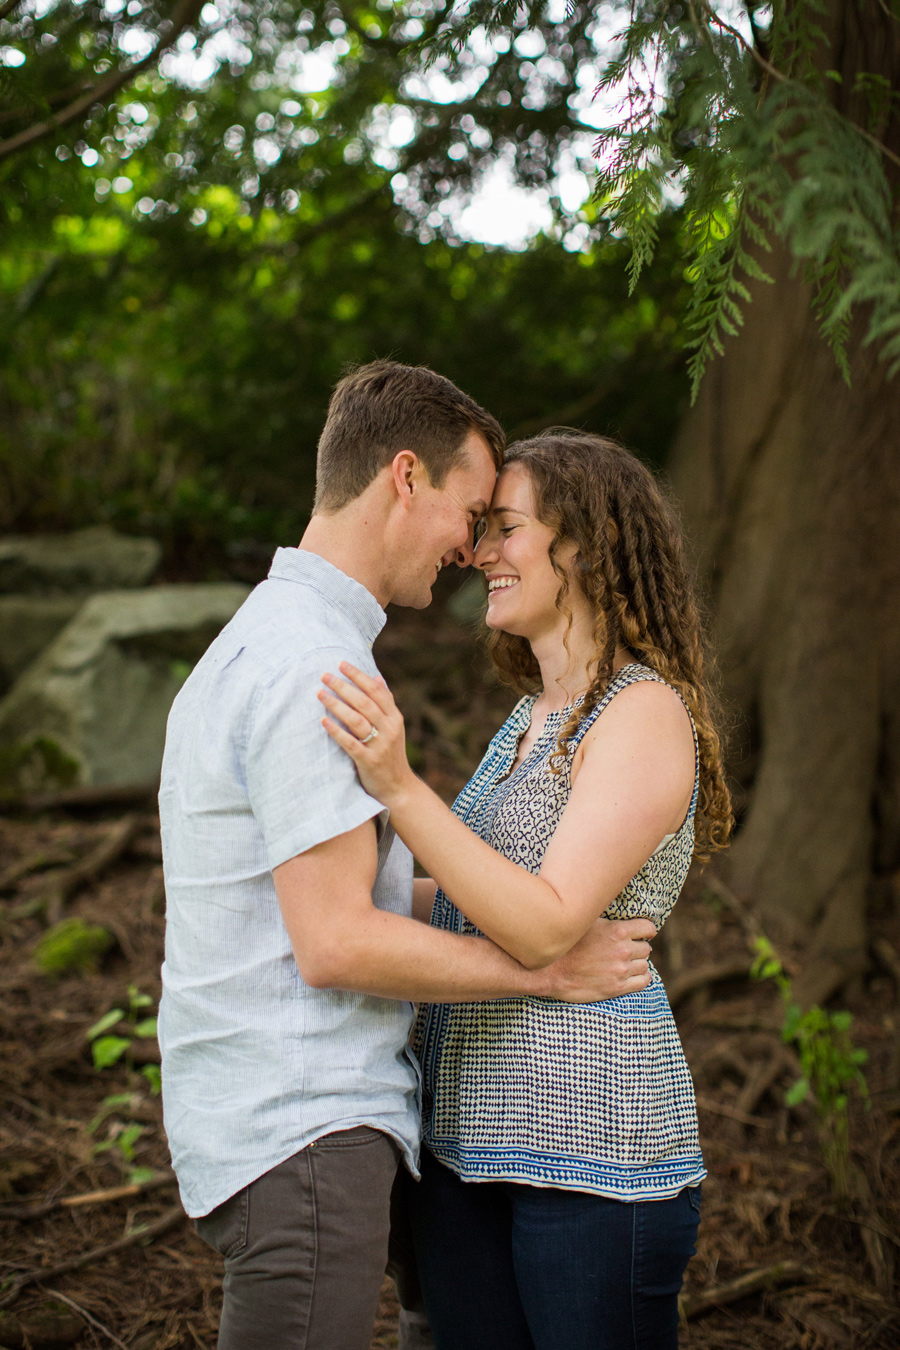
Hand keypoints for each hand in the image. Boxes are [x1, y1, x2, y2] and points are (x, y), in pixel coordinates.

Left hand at [319, 663, 416, 805]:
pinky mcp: (369, 762)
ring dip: (337, 705)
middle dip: (343, 687)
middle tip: (324, 676)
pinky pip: (351, 743)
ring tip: (320, 694)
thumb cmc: (390, 755)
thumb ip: (385, 704)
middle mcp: (390, 729)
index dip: (359, 676)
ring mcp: (380, 746)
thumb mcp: (393, 727)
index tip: (341, 664)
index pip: (376, 691)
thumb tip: (377, 677)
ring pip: (357, 720)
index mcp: (395, 718)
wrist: (399, 788)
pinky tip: (323, 721)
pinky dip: (337, 731)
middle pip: (365, 703)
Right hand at [538, 916, 655, 1002]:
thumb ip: (604, 919)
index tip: (644, 933)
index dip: (646, 930)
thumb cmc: (565, 944)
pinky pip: (643, 981)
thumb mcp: (585, 922)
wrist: (550, 971)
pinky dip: (641, 977)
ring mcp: (621, 970)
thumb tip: (610, 906)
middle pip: (645, 948)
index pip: (648, 928)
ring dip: (638, 963)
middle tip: (626, 949)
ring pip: (644, 964)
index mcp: (617, 931)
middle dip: (638, 947)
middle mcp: (622, 950)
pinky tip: (634, 975)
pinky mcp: (617, 987)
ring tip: (627, 962)